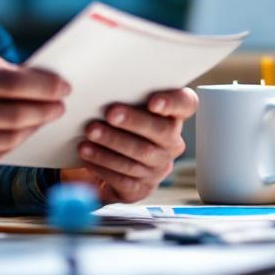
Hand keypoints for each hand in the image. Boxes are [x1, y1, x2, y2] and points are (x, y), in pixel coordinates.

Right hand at [0, 51, 69, 181]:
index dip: (45, 85)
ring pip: (10, 139)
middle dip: (46, 109)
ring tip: (41, 118)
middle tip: (59, 105)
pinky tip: (17, 134)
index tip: (63, 85)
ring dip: (32, 128)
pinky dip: (11, 145)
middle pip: (18, 114)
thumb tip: (21, 71)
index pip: (13, 83)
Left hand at [63, 88, 197, 203]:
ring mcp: (158, 168)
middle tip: (109, 113)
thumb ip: (124, 95)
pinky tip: (87, 154)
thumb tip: (104, 87)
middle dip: (133, 121)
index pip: (186, 104)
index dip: (173, 103)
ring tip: (90, 133)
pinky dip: (103, 164)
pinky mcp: (141, 188)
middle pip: (161, 131)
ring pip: (140, 154)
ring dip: (112, 142)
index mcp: (171, 116)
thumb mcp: (122, 107)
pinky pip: (125, 177)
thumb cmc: (114, 125)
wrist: (102, 162)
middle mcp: (171, 143)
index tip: (153, 102)